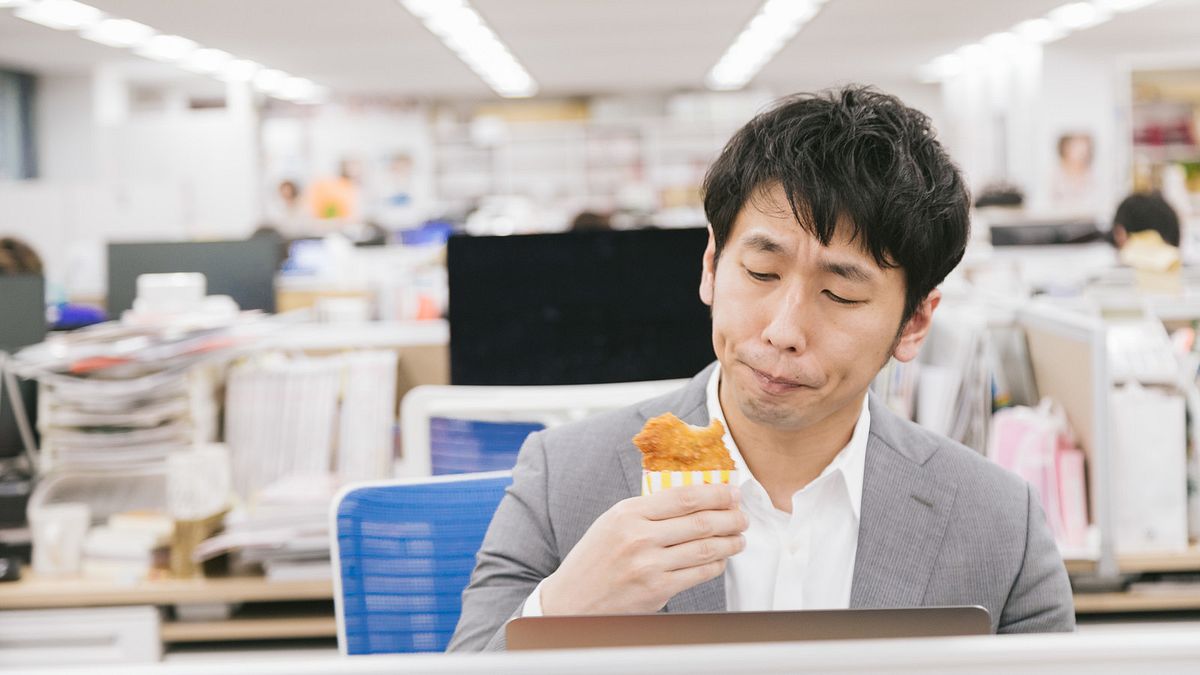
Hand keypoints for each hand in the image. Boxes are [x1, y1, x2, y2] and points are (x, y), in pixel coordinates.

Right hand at [538, 483, 746, 614]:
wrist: (572, 600)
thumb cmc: (595, 559)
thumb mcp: (613, 522)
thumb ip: (648, 510)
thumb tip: (694, 498)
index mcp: (628, 513)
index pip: (683, 496)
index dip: (715, 493)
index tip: (731, 492)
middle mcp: (639, 536)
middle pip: (699, 521)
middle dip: (730, 518)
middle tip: (742, 517)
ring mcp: (648, 565)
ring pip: (704, 548)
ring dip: (729, 542)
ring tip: (738, 538)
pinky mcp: (656, 590)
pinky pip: (698, 573)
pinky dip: (715, 565)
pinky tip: (720, 560)